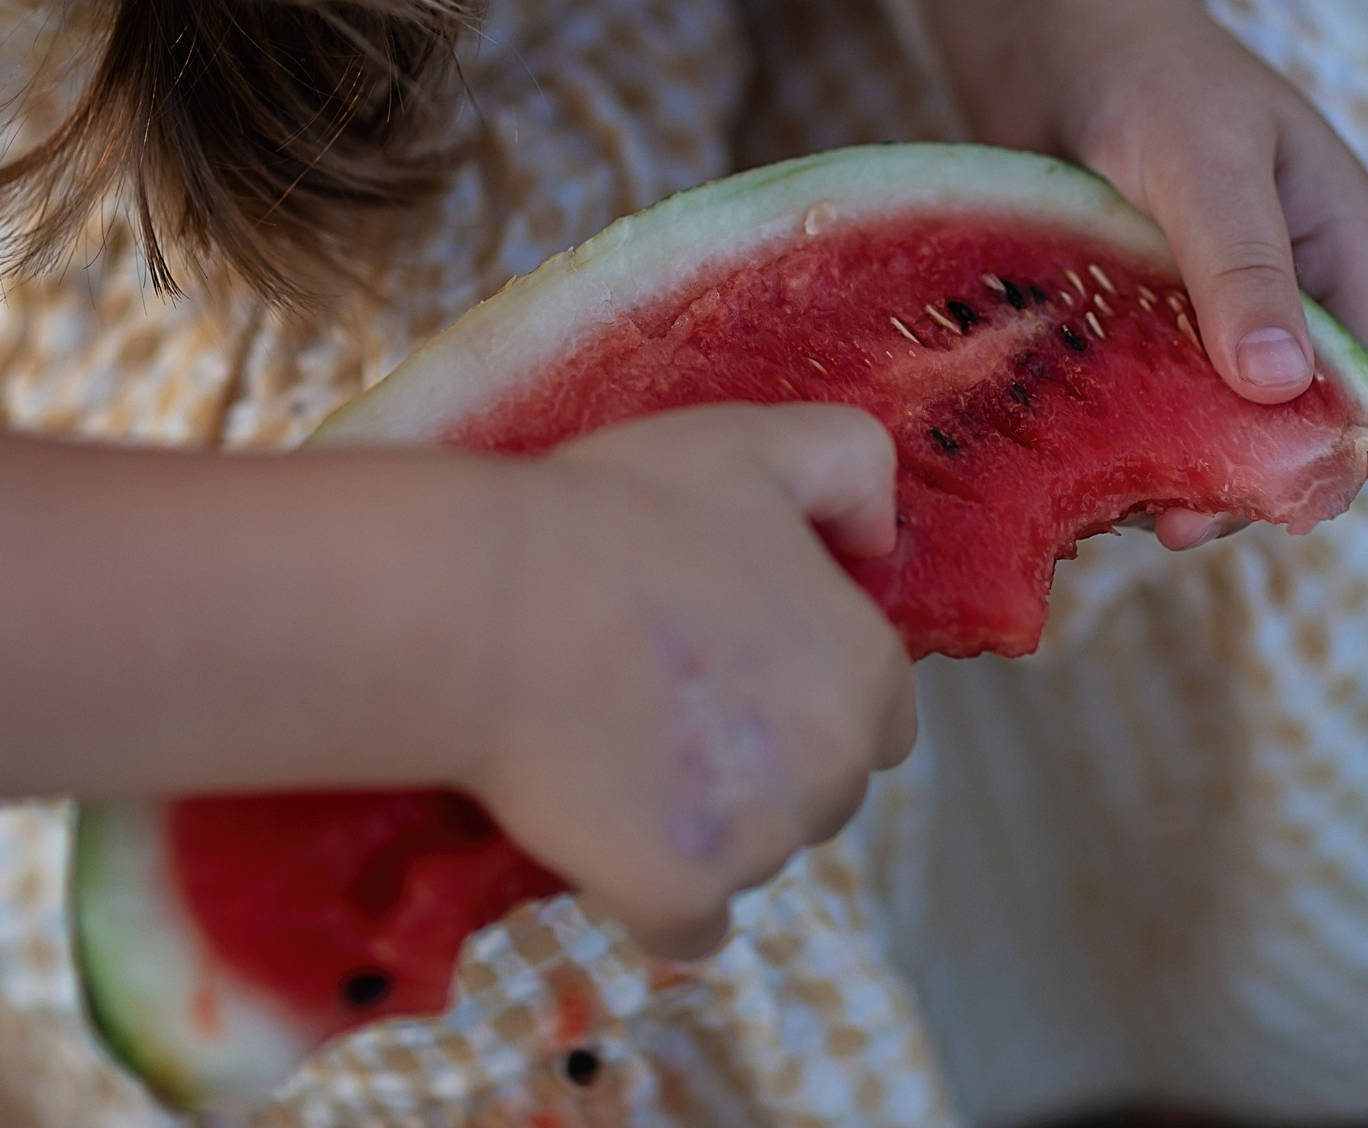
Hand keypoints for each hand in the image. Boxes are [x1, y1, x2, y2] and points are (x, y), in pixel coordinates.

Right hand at [464, 405, 916, 958]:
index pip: (878, 714)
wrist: (486, 604)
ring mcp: (760, 844)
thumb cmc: (612, 515)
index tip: (730, 664)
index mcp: (866, 671)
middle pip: (820, 791)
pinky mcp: (679, 897)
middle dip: (759, 760)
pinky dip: (648, 890)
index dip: (806, 688)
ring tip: (609, 740)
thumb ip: (851, 465)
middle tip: (660, 697)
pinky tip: (598, 827)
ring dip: (701, 820)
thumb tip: (881, 537)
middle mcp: (836, 769)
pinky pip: (686, 925)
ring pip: (752, 854)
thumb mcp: (752, 443)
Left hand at [1051, 0, 1367, 546]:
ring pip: (1219, 428)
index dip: (1349, 448)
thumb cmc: (1146, 72)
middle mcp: (1288, 293)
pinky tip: (1072, 470)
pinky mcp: (1139, 325)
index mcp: (1341, 249)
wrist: (1049, 30)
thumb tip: (1280, 385)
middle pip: (1300, 424)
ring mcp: (1212, 313)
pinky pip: (1148, 406)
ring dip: (1179, 474)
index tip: (1283, 503)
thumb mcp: (1203, 159)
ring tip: (1115, 506)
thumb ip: (1241, 264)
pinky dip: (1122, 442)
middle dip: (1249, 482)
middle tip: (1174, 526)